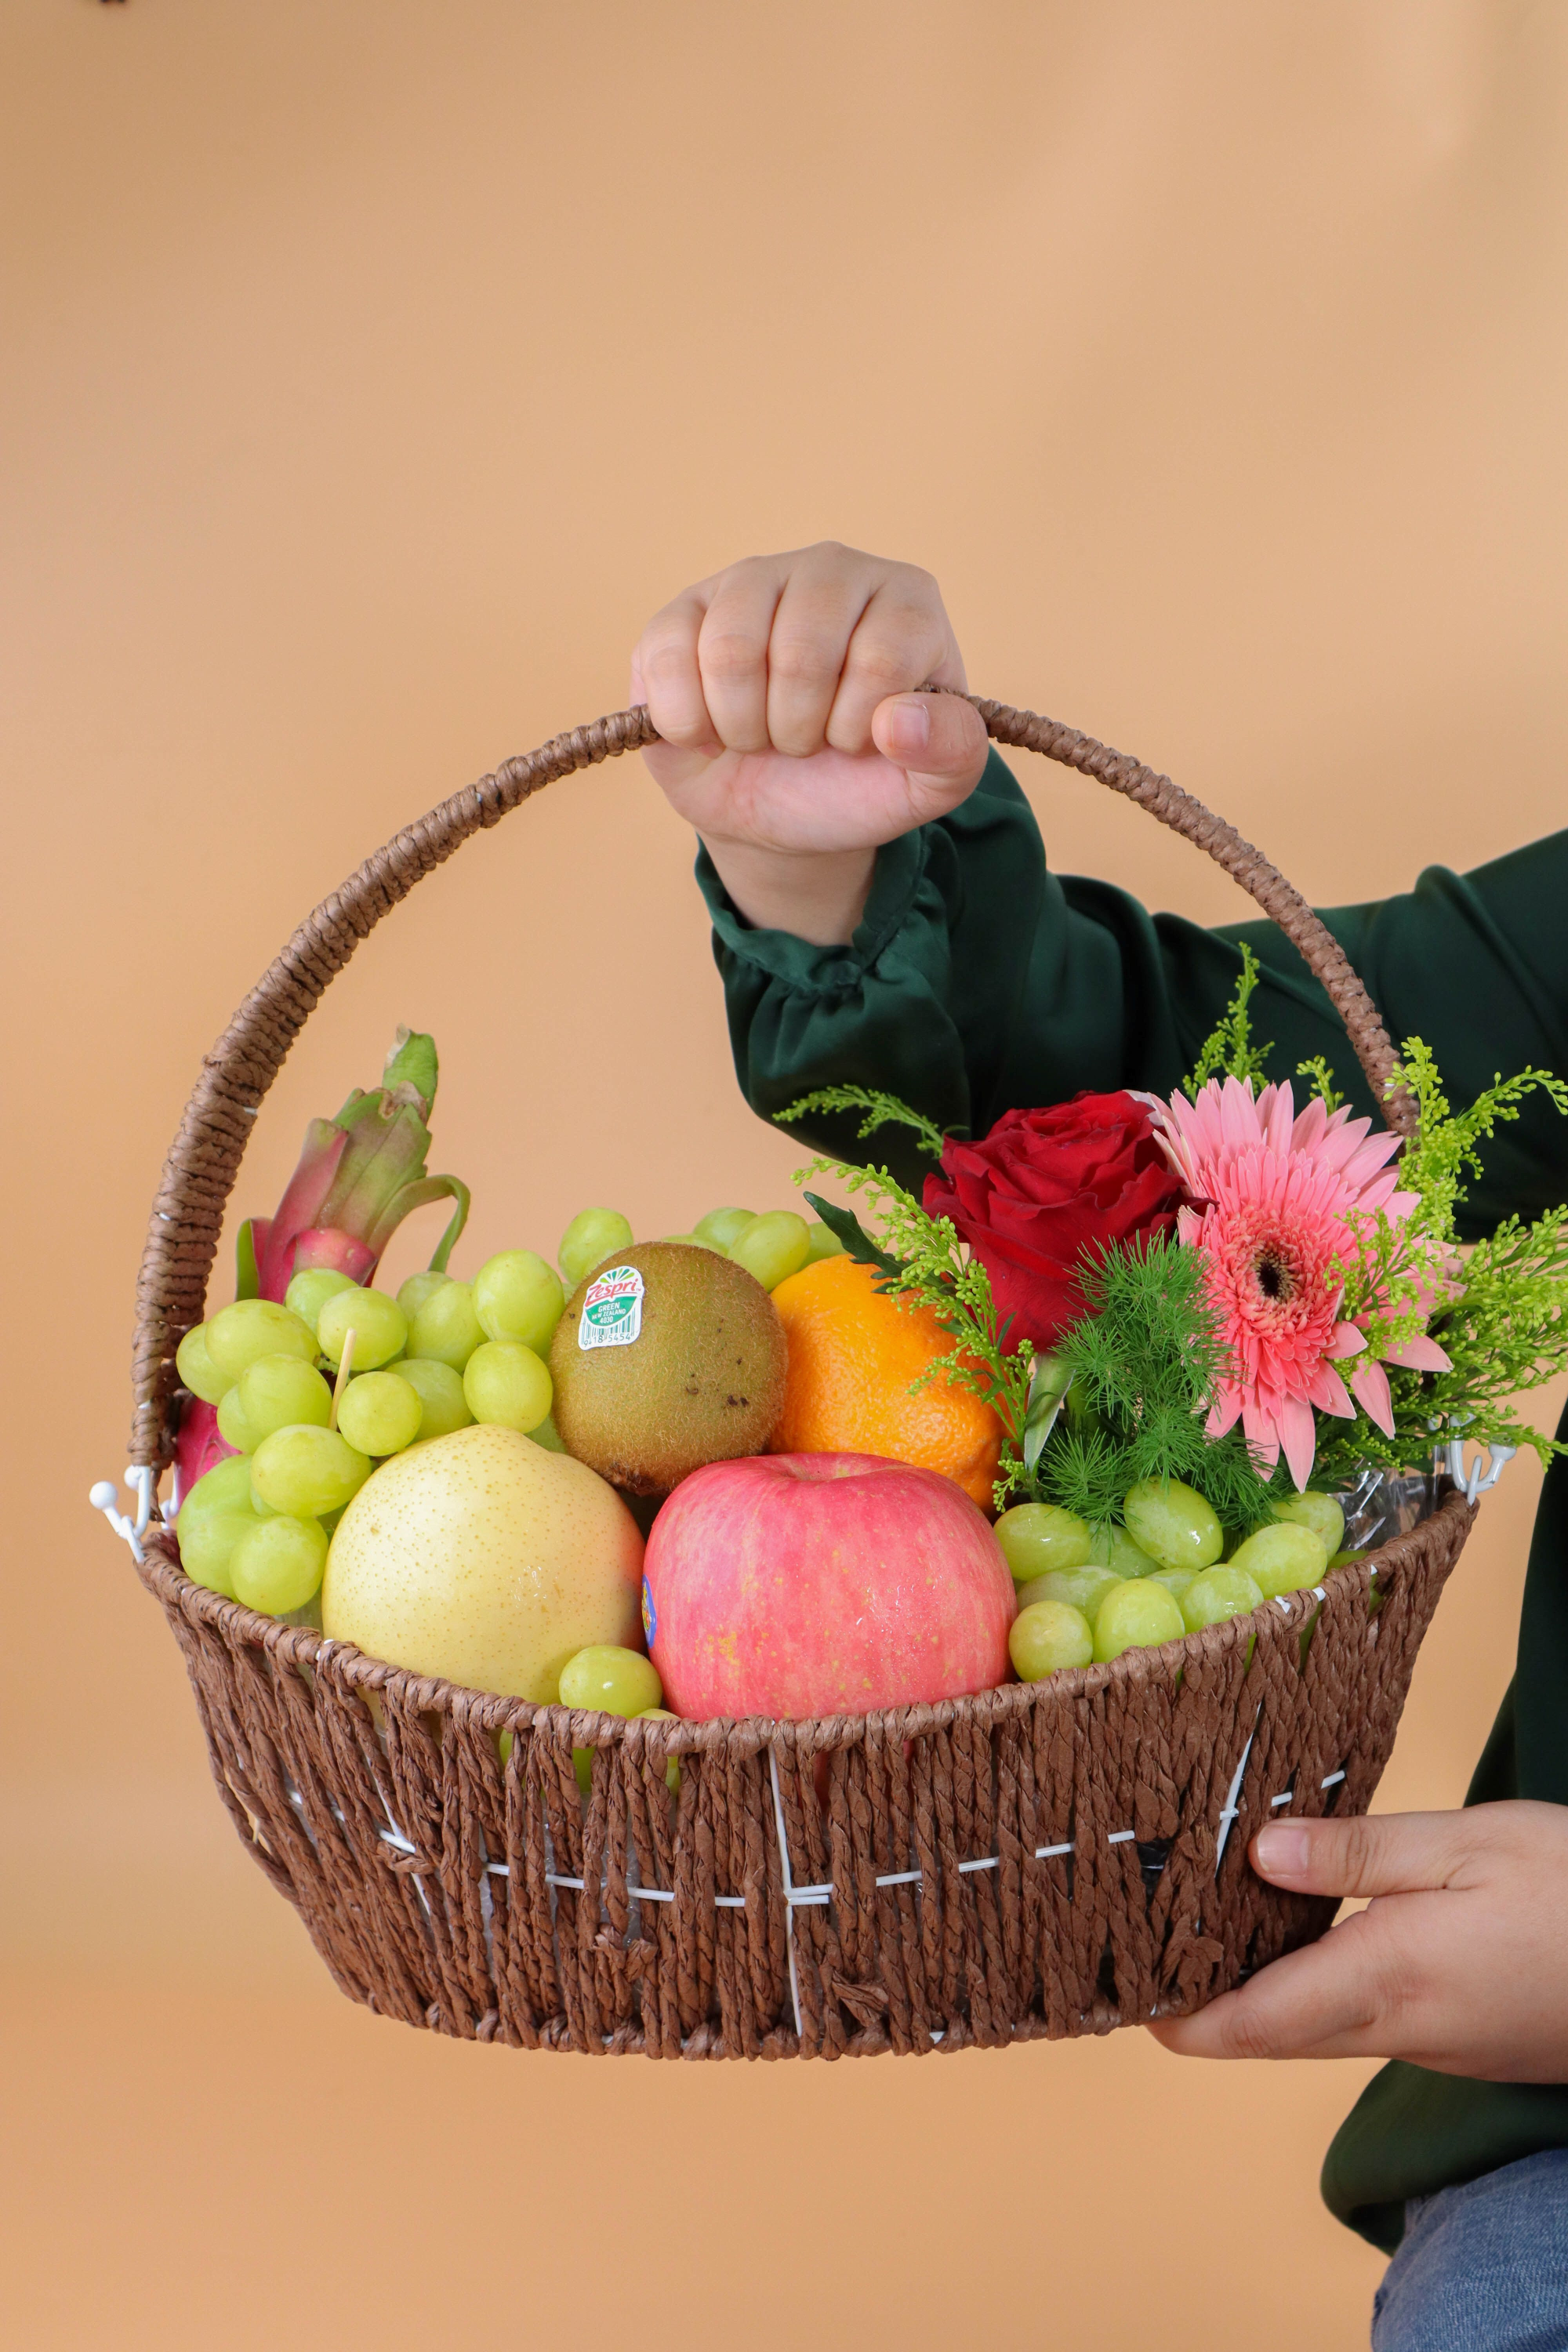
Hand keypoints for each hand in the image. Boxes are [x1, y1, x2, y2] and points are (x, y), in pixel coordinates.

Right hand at [632, 542, 989, 943]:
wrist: (776, 805)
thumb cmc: (856, 783)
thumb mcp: (926, 787)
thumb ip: (950, 755)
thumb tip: (899, 721)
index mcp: (906, 601)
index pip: (879, 658)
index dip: (856, 727)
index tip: (856, 744)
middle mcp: (833, 570)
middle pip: (800, 652)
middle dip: (796, 730)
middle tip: (803, 744)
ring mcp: (754, 578)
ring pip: (730, 650)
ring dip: (741, 727)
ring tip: (758, 736)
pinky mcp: (685, 608)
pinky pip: (669, 655)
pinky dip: (686, 721)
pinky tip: (708, 730)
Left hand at [1148, 1802, 1567, 2079]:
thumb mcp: (1467, 1844)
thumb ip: (1358, 1854)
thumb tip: (1255, 1853)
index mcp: (1389, 1977)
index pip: (1252, 2023)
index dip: (1176, 2020)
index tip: (1118, 1997)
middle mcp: (1397, 2027)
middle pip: (1268, 2035)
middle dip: (1197, 2005)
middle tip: (1137, 1947)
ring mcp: (1428, 2043)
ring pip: (1311, 2029)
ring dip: (1251, 1995)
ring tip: (1195, 1925)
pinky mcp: (1454, 2039)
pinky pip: (1357, 2021)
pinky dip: (1306, 1987)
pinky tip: (1291, 1931)